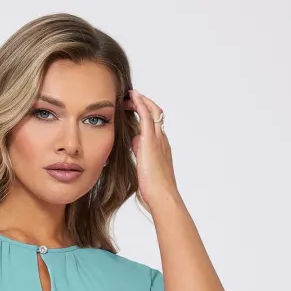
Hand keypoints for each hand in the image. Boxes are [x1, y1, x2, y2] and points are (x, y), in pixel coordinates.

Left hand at [123, 89, 179, 212]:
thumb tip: (133, 143)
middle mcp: (162, 139)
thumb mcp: (145, 168)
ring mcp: (158, 138)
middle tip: (130, 99)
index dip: (144, 115)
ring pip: (152, 111)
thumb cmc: (154, 189)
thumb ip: (140, 154)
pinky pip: (146, 115)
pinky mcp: (151, 140)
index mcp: (161, 147)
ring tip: (129, 95)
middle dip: (143, 104)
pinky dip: (140, 104)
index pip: (153, 125)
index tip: (133, 110)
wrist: (162, 194)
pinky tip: (132, 97)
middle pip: (155, 113)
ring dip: (141, 101)